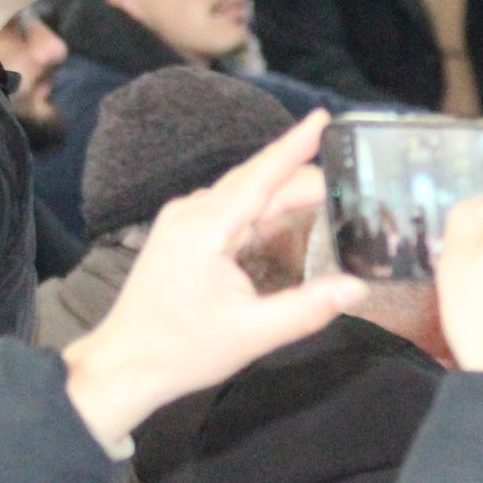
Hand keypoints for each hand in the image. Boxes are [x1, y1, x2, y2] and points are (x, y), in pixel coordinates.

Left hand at [62, 111, 367, 449]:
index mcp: (204, 230)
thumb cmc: (182, 351)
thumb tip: (357, 287)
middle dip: (305, 176)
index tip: (324, 118)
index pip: (260, 178)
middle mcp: (190, 214)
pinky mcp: (184, 232)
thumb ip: (308, 309)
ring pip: (245, 192)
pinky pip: (232, 206)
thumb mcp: (253, 335)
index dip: (294, 146)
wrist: (125, 364)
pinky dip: (267, 206)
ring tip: (331, 193)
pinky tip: (290, 216)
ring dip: (287, 190)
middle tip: (353, 182)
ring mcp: (183, 220)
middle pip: (258, 181)